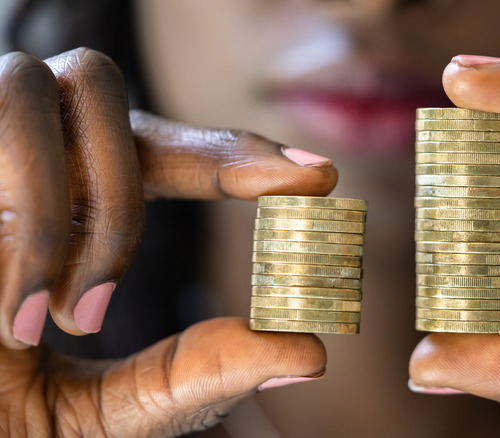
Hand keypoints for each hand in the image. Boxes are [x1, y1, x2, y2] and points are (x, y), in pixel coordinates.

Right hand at [0, 48, 335, 435]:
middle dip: (127, 186)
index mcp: (65, 206)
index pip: (166, 149)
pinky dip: (21, 223)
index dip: (239, 154)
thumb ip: (190, 379)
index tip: (319, 178)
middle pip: (103, 91)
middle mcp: (14, 158)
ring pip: (42, 91)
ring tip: (42, 319)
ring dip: (68, 207)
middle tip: (100, 305)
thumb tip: (308, 352)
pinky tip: (2, 313)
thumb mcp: (94, 416)